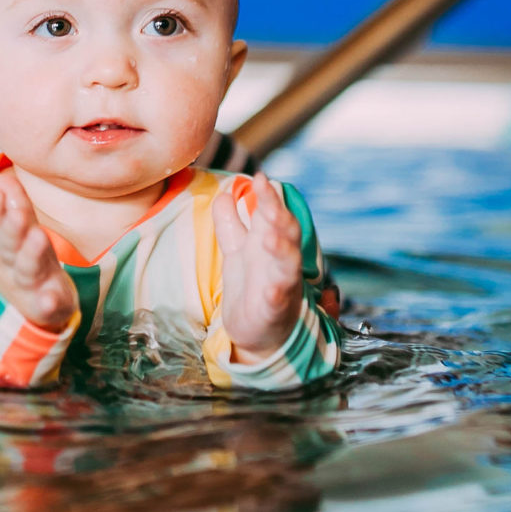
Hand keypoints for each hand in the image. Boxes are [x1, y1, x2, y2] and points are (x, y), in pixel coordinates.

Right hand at [0, 168, 76, 331]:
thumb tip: (4, 177)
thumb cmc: (22, 260)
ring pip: (27, 270)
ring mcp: (30, 286)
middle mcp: (14, 263)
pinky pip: (47, 305)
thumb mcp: (17, 232)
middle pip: (10, 245)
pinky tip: (49, 300)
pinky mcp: (47, 306)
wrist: (31, 308)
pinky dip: (47, 303)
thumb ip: (13, 204)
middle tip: (19, 212)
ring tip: (39, 237)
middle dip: (13, 228)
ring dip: (31, 254)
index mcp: (6, 243)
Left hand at [215, 176, 303, 360]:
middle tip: (267, 190)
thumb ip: (231, 224)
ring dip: (280, 248)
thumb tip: (223, 195)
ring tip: (269, 237)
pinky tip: (273, 288)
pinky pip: (278, 300)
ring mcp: (281, 284)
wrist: (258, 334)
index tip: (260, 177)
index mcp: (270, 243)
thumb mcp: (237, 252)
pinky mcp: (275, 310)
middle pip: (285, 231)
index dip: (268, 196)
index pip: (272, 214)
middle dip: (277, 212)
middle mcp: (279, 260)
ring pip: (287, 263)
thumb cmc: (253, 288)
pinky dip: (277, 293)